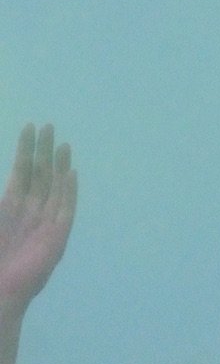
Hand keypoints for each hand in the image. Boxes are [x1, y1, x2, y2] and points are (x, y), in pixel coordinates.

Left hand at [0, 124, 76, 307]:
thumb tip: (4, 184)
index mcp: (10, 208)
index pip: (21, 172)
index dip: (25, 150)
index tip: (29, 128)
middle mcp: (30, 212)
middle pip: (40, 175)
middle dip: (44, 150)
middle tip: (49, 126)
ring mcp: (45, 224)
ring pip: (54, 188)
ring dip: (58, 165)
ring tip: (61, 143)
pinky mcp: (56, 238)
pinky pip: (64, 209)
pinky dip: (68, 191)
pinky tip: (70, 174)